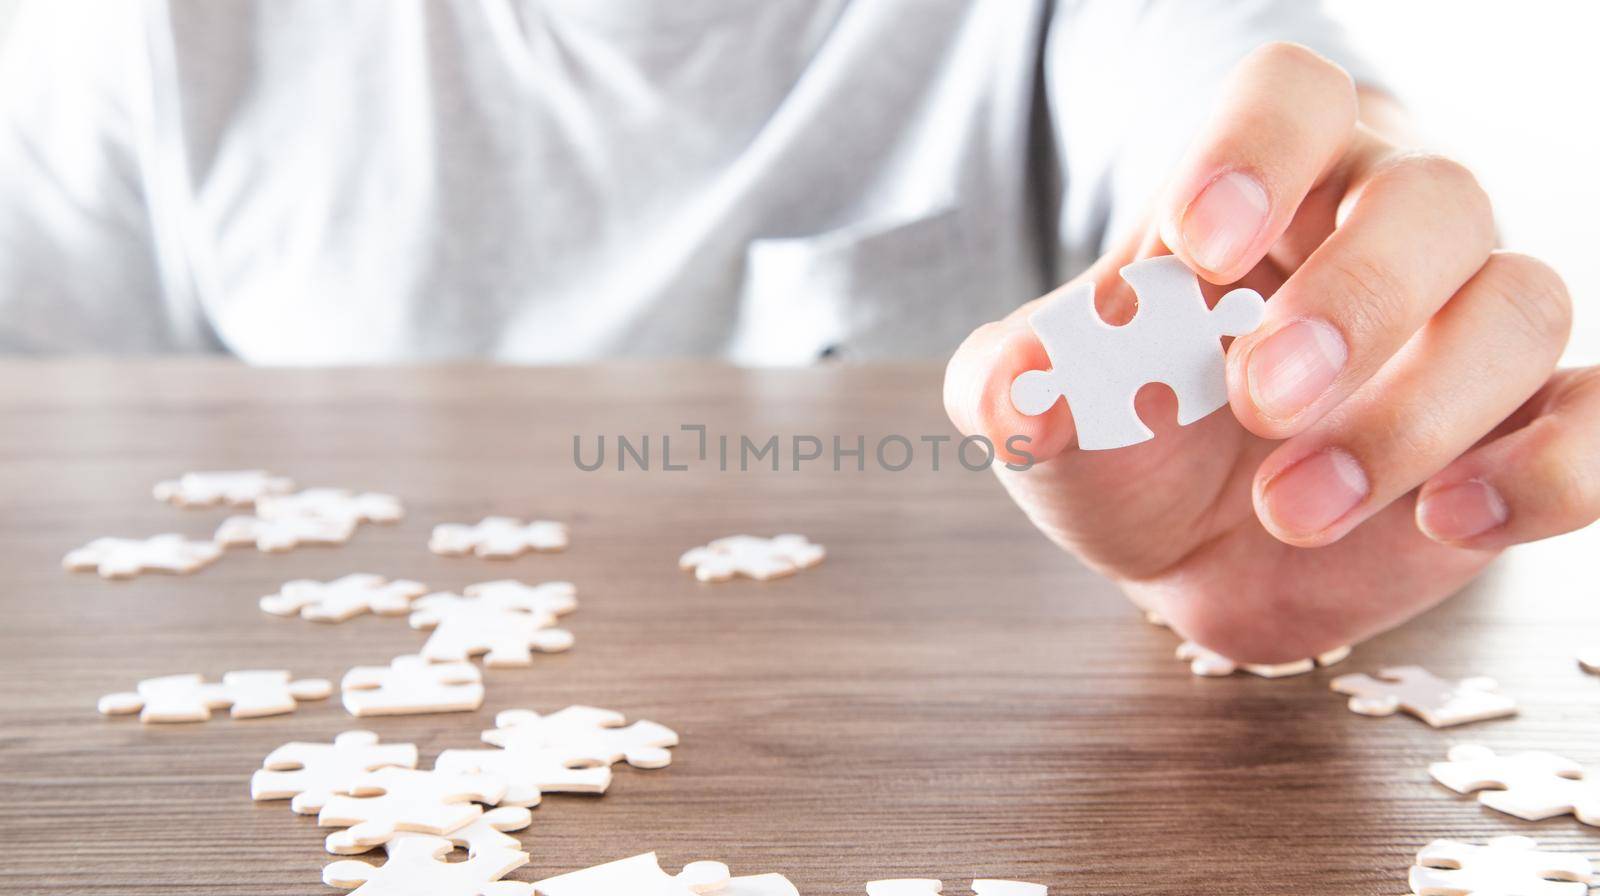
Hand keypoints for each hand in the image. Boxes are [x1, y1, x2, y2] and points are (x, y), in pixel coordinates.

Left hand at [944, 42, 1595, 661]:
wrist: (1185, 547)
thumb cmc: (1124, 439)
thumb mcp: (1049, 412)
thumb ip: (1020, 385)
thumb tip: (1015, 384)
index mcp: (1263, 186)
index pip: (1293, 97)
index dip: (1258, 148)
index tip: (1196, 245)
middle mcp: (1385, 232)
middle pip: (1434, 196)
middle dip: (1354, 301)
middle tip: (1259, 401)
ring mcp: (1466, 329)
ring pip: (1522, 305)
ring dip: (1412, 417)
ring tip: (1290, 509)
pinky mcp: (1522, 428)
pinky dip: (1555, 467)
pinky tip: (1452, 520)